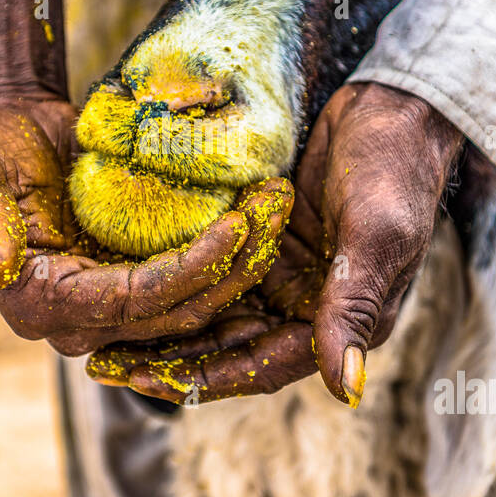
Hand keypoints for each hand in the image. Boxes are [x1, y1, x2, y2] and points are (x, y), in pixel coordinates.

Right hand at [0, 96, 291, 355]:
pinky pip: (196, 282)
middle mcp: (79, 322)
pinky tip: (268, 217)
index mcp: (39, 306)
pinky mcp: (138, 285)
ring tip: (278, 202)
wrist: (4, 130)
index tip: (237, 226)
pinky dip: (233, 255)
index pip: (132, 302)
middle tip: (275, 205)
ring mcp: (114, 307)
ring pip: (197, 303)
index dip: (189, 269)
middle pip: (177, 311)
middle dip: (233, 264)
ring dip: (244, 260)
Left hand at [87, 83, 461, 403]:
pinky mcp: (263, 241)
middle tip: (101, 362)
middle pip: (228, 348)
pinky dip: (177, 279)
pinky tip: (129, 279)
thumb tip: (347, 390)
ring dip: (165, 325)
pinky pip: (213, 270)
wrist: (394, 106)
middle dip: (169, 359)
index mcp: (340, 322)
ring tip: (101, 331)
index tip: (143, 381)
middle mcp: (308, 309)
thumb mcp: (375, 234)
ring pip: (215, 314)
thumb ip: (352, 306)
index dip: (203, 378)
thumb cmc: (393, 168)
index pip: (260, 366)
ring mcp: (283, 274)